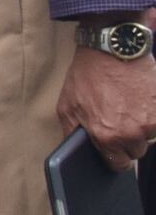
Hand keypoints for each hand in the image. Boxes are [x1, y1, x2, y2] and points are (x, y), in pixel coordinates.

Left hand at [60, 41, 155, 170]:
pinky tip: (139, 101)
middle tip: (118, 122)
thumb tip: (75, 150)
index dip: (114, 158)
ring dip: (142, 128)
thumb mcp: (67, 107)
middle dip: (127, 142)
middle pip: (136, 151)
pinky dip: (151, 114)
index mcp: (107, 137)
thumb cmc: (87, 77)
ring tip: (128, 108)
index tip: (113, 152)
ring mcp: (151, 121)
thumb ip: (72, 133)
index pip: (118, 164)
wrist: (112, 50)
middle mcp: (132, 133)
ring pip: (150, 136)